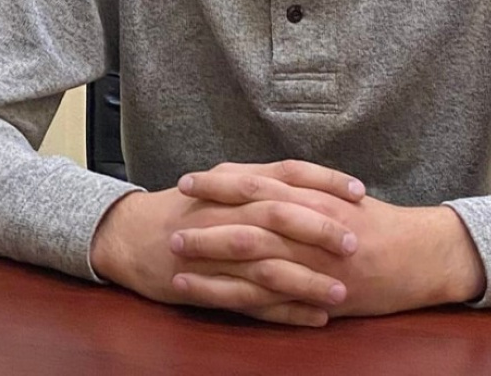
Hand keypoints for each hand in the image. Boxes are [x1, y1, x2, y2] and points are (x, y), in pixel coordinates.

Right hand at [90, 160, 364, 325]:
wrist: (130, 234)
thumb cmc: (188, 206)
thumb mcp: (224, 182)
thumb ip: (265, 182)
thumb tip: (313, 183)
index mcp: (237, 181)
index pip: (289, 173)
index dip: (326, 181)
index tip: (360, 192)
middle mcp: (228, 210)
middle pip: (280, 215)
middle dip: (319, 229)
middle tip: (354, 243)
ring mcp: (215, 250)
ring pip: (268, 264)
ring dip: (306, 279)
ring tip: (341, 292)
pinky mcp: (207, 285)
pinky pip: (251, 301)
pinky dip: (284, 311)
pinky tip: (314, 318)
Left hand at [178, 171, 486, 317]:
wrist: (418, 256)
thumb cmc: (379, 224)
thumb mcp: (341, 195)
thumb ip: (304, 187)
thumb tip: (263, 179)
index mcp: (313, 196)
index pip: (258, 183)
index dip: (222, 182)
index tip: (191, 178)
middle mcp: (307, 224)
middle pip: (247, 216)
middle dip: (207, 213)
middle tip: (173, 210)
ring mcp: (308, 261)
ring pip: (249, 255)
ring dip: (209, 252)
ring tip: (176, 248)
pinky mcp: (311, 293)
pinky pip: (261, 296)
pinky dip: (226, 292)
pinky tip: (198, 289)